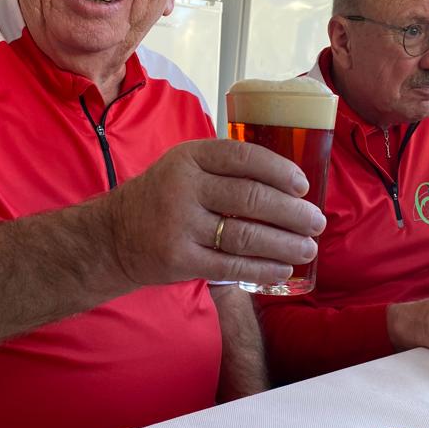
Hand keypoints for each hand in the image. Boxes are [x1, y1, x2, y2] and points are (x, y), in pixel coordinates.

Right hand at [109, 138, 325, 287]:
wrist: (113, 237)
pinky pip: (230, 265)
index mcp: (189, 157)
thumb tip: (288, 184)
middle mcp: (183, 188)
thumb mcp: (184, 169)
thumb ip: (225, 170)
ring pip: (245, 235)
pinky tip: (282, 269)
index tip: (303, 186)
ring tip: (307, 248)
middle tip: (316, 222)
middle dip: (291, 212)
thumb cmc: (162, 198)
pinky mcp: (179, 259)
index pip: (243, 157)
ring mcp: (179, 225)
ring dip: (284, 244)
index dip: (279, 170)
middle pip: (250, 198)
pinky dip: (262, 269)